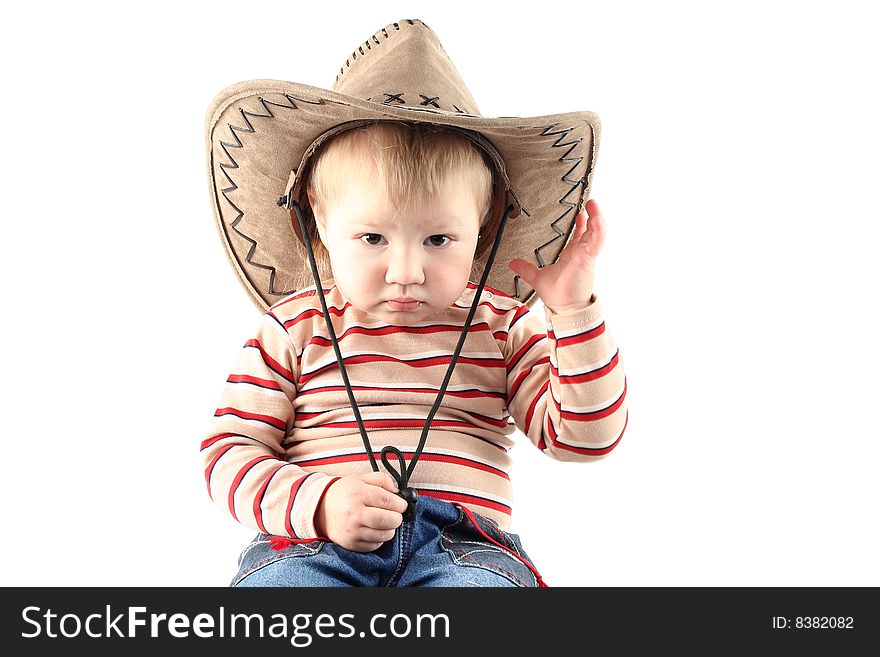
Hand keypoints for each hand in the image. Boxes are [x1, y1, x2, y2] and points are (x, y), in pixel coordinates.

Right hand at [314, 472, 407, 551]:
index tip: (402, 504)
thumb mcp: (360, 479)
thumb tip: (397, 491)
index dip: (400, 503)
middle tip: (396, 514)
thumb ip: (381, 480)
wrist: (319, 509)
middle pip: (388, 519)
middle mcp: (355, 513)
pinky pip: (375, 545)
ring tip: (384, 521)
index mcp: (358, 494)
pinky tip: (374, 529)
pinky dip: (379, 538)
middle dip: (397, 517)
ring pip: (384, 534)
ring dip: (390, 529)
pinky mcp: (351, 544)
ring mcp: (353, 531)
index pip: (388, 501)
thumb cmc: (343, 493)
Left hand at [508, 199, 605, 313]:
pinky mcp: (588, 258)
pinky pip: (597, 241)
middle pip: (592, 231)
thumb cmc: (557, 295)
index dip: (582, 224)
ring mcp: (586, 255)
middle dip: (593, 216)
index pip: (580, 236)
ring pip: (597, 232)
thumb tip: (513, 264)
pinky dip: (598, 229)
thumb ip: (526, 269)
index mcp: (573, 256)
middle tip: (590, 202)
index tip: (581, 213)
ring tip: (593, 204)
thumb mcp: (537, 277)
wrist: (564, 308)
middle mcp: (581, 254)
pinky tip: (596, 217)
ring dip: (597, 217)